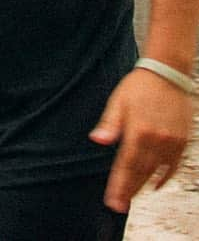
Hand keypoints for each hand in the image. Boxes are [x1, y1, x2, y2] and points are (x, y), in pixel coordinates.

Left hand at [90, 67, 193, 211]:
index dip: (119, 185)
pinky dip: (164, 177)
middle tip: (119, 205)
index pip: (126, 165)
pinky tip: (155, 185)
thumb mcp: (118, 101)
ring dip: (144, 186)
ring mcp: (172, 142)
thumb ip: (109, 124)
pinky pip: (173, 166)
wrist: (167, 74)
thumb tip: (98, 140)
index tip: (112, 200)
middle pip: (141, 172)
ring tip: (132, 197)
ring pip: (157, 171)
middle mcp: (157, 140)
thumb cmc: (139, 86)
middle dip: (129, 190)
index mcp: (138, 131)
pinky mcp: (182, 141)